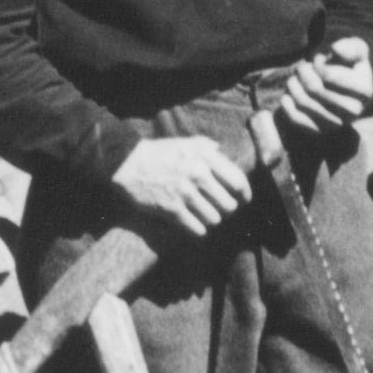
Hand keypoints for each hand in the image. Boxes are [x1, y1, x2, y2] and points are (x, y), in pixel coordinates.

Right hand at [113, 137, 251, 237]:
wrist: (127, 163)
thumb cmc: (158, 152)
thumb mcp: (185, 142)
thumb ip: (206, 146)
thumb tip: (222, 151)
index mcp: (205, 156)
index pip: (238, 181)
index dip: (245, 194)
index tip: (245, 200)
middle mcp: (198, 174)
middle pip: (229, 205)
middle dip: (227, 209)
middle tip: (220, 209)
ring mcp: (185, 193)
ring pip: (214, 219)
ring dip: (211, 220)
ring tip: (204, 215)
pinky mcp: (171, 209)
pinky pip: (197, 229)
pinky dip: (198, 229)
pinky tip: (194, 224)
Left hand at [274, 37, 372, 139]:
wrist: (350, 89)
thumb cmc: (351, 65)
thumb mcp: (357, 49)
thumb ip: (349, 46)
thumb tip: (336, 49)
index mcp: (364, 90)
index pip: (328, 75)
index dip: (317, 63)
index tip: (318, 59)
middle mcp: (353, 111)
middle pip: (314, 88)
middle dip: (303, 72)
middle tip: (303, 67)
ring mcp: (337, 123)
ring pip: (303, 101)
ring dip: (293, 85)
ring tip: (296, 78)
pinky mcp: (321, 131)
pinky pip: (295, 118)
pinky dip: (287, 103)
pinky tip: (289, 93)